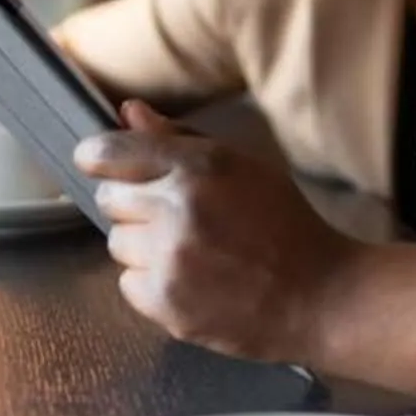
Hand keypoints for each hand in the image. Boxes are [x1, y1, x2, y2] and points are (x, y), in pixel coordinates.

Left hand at [76, 102, 356, 361]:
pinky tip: (191, 282)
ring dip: (142, 248)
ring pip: (116, 243)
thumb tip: (129, 112)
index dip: (97, 157)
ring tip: (190, 253)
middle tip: (174, 219)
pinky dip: (151, 285)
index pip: (111, 152)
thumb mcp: (242, 166)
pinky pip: (127, 285)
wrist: (320, 296)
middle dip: (134, 206)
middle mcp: (177, 208)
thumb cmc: (285, 226)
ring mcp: (169, 259)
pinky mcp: (166, 303)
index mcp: (199, 166)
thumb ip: (179, 139)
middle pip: (109, 198)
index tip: (95, 163)